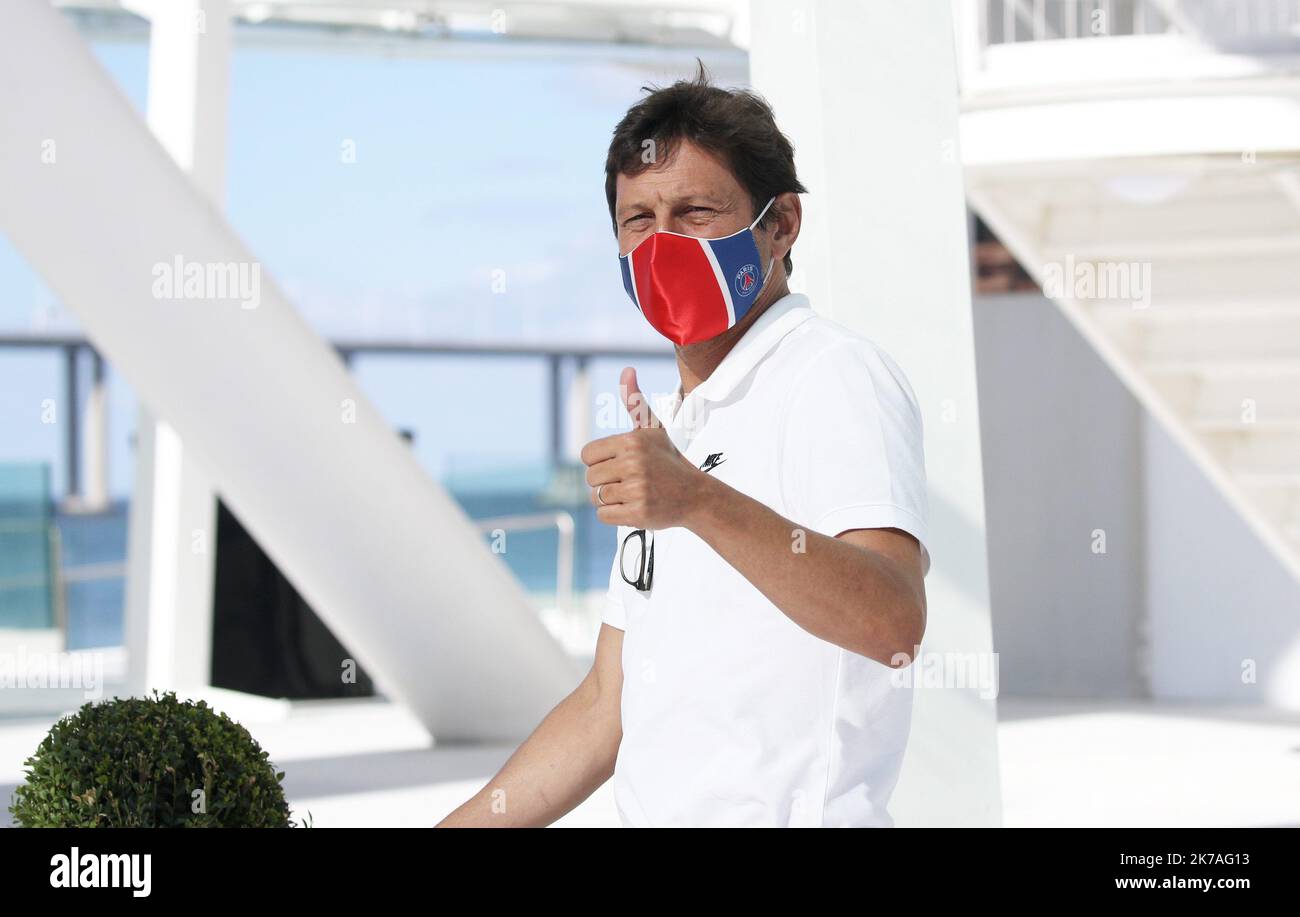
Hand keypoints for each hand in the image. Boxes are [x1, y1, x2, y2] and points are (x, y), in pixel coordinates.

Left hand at [580, 367, 705, 529]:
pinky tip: (633, 506)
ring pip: (596, 497)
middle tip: (629, 481)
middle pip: (590, 478)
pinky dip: (614, 514)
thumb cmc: (668, 460)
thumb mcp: (652, 429)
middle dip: (605, 482)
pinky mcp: (639, 512)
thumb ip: (634, 402)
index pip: (587, 455)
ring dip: (610, 499)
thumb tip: (627, 370)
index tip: (619, 464)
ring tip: (632, 493)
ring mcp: (637, 489)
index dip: (599, 461)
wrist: (695, 495)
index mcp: (631, 441)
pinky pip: (604, 515)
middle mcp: (633, 463)